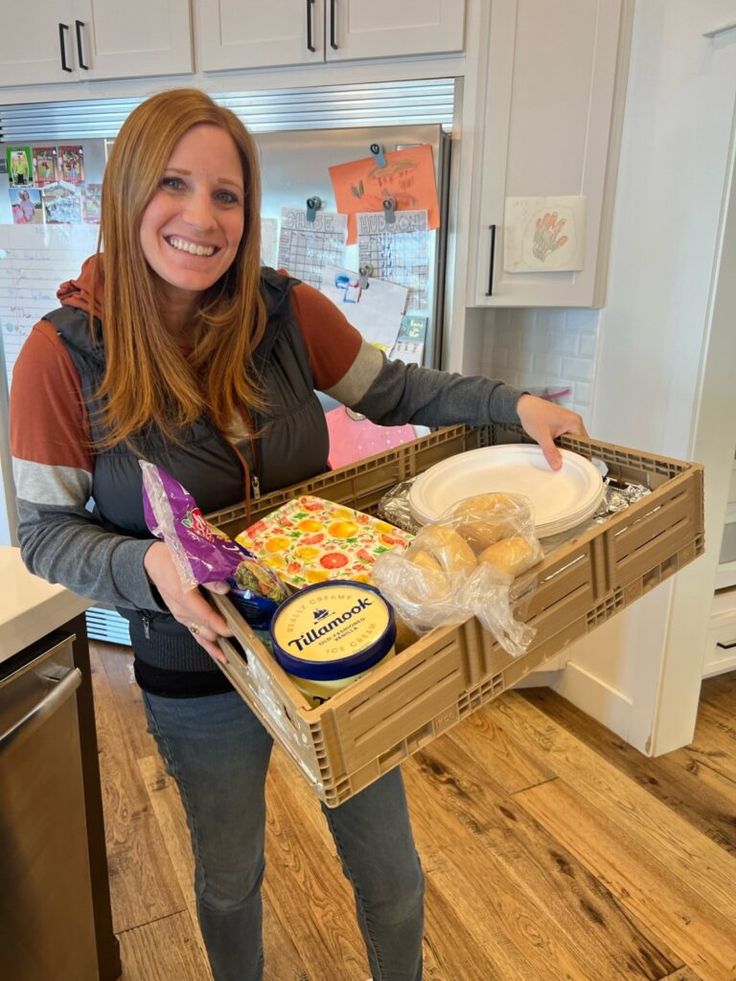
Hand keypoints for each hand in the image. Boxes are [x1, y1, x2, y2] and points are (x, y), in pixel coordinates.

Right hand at [143, 541, 232, 663]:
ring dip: (215, 645)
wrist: (152, 563)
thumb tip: (225, 589)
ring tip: (231, 657)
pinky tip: (219, 655)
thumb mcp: (190, 561)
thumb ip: (209, 578)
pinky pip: (196, 634)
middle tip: (241, 641)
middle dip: (221, 636)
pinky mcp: (183, 618)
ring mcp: (182, 616)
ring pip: (200, 637)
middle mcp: (182, 611)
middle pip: (204, 630)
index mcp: (184, 597)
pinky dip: (208, 645)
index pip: (205, 616)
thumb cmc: (172, 559)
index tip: (233, 631)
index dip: (220, 625)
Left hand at [516, 394, 588, 470]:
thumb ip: (551, 452)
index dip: (580, 456)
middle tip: (563, 462)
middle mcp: (574, 420)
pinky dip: (561, 443)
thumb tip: (557, 465)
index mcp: (574, 422)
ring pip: (571, 441)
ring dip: (565, 448)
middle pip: (578, 443)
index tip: (577, 465)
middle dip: (571, 452)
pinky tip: (553, 447)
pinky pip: (566, 436)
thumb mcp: (542, 436)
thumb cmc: (533, 413)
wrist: (523, 404)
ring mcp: (568, 421)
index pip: (583, 444)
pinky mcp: (562, 422)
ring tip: (556, 454)